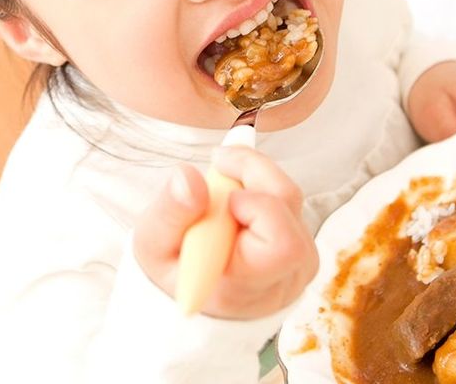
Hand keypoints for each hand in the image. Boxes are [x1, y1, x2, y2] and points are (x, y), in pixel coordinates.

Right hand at [133, 147, 317, 319]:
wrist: (195, 291)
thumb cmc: (174, 269)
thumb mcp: (153, 245)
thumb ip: (170, 212)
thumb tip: (189, 177)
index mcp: (243, 288)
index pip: (281, 245)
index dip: (255, 205)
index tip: (220, 193)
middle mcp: (282, 280)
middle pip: (288, 205)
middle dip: (253, 171)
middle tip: (219, 164)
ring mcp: (298, 266)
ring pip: (290, 199)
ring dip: (256, 179)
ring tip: (222, 189)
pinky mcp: (303, 250)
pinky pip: (291, 204)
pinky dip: (263, 188)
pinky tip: (237, 198)